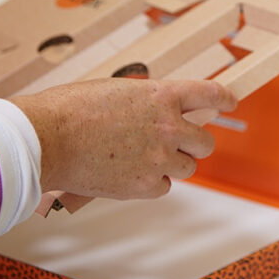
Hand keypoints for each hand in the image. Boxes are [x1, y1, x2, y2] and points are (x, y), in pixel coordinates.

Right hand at [11, 79, 237, 200]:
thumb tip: (159, 112)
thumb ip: (146, 101)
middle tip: (178, 144)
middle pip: (205, 141)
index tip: (231, 101)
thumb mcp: (116, 91)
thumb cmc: (71, 110)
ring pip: (187, 167)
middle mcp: (168, 126)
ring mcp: (159, 158)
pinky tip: (129, 174)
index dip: (224, 98)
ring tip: (142, 159)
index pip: (209, 94)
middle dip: (194, 142)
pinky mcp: (146, 185)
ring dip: (172, 164)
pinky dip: (152, 183)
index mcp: (161, 96)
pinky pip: (164, 187)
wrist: (47, 139)